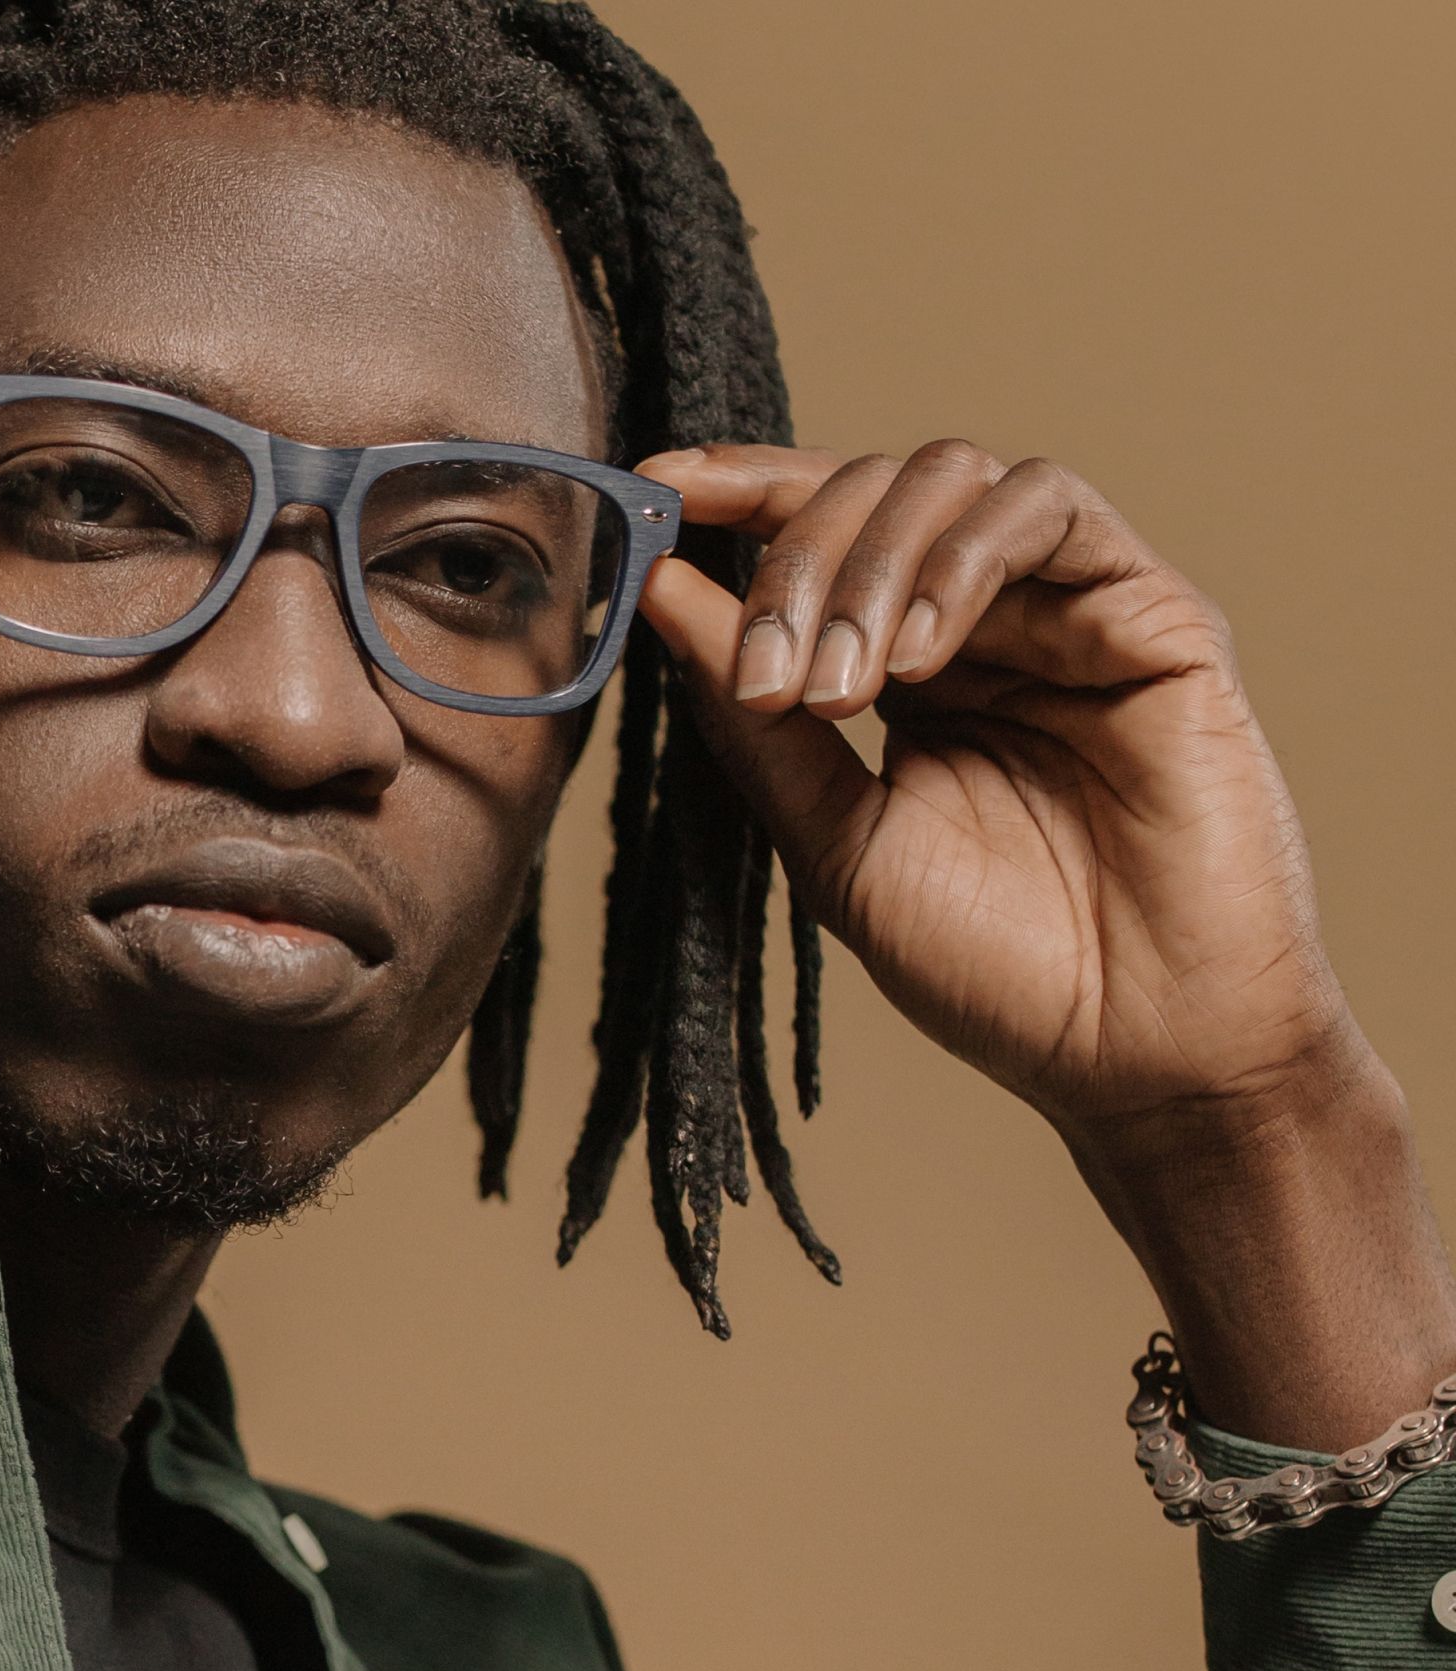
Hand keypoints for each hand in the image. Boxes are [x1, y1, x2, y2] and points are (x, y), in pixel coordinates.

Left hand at [634, 438, 1343, 1141]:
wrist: (1135, 1052)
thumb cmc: (992, 966)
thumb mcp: (834, 840)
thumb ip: (751, 718)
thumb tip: (660, 591)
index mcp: (905, 671)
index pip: (818, 535)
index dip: (738, 494)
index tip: (655, 495)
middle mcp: (985, 623)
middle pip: (870, 492)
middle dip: (793, 565)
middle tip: (769, 681)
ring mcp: (1068, 610)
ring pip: (952, 479)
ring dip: (868, 564)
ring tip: (839, 692)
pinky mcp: (1152, 612)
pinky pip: (1051, 509)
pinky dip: (963, 558)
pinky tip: (922, 655)